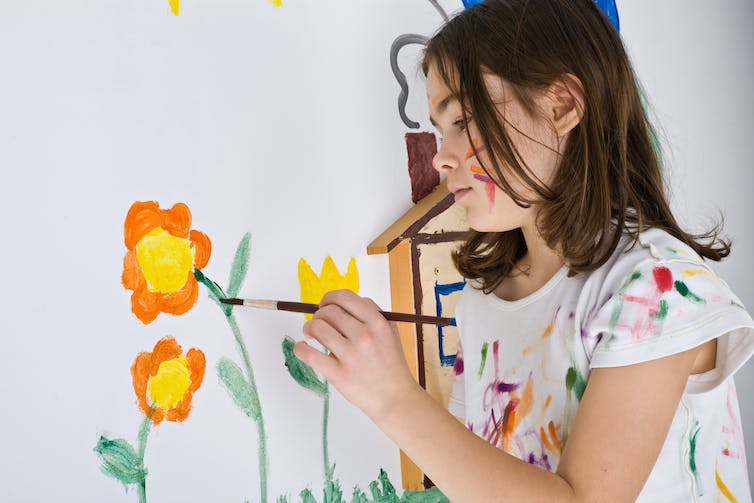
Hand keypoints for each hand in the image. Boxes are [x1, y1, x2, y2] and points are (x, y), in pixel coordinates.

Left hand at [293, 289, 419, 421]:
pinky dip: (300, 348)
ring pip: (317, 328)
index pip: (345, 297)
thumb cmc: (390, 364)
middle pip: (329, 311)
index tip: (325, 304)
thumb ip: (370, 313)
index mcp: (378, 322)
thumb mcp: (389, 331)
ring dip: (309, 327)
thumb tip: (340, 303)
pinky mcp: (338, 375)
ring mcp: (351, 356)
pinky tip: (303, 347)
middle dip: (319, 314)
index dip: (330, 298)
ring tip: (311, 334)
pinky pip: (309, 354)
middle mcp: (365, 336)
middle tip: (318, 322)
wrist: (394, 397)